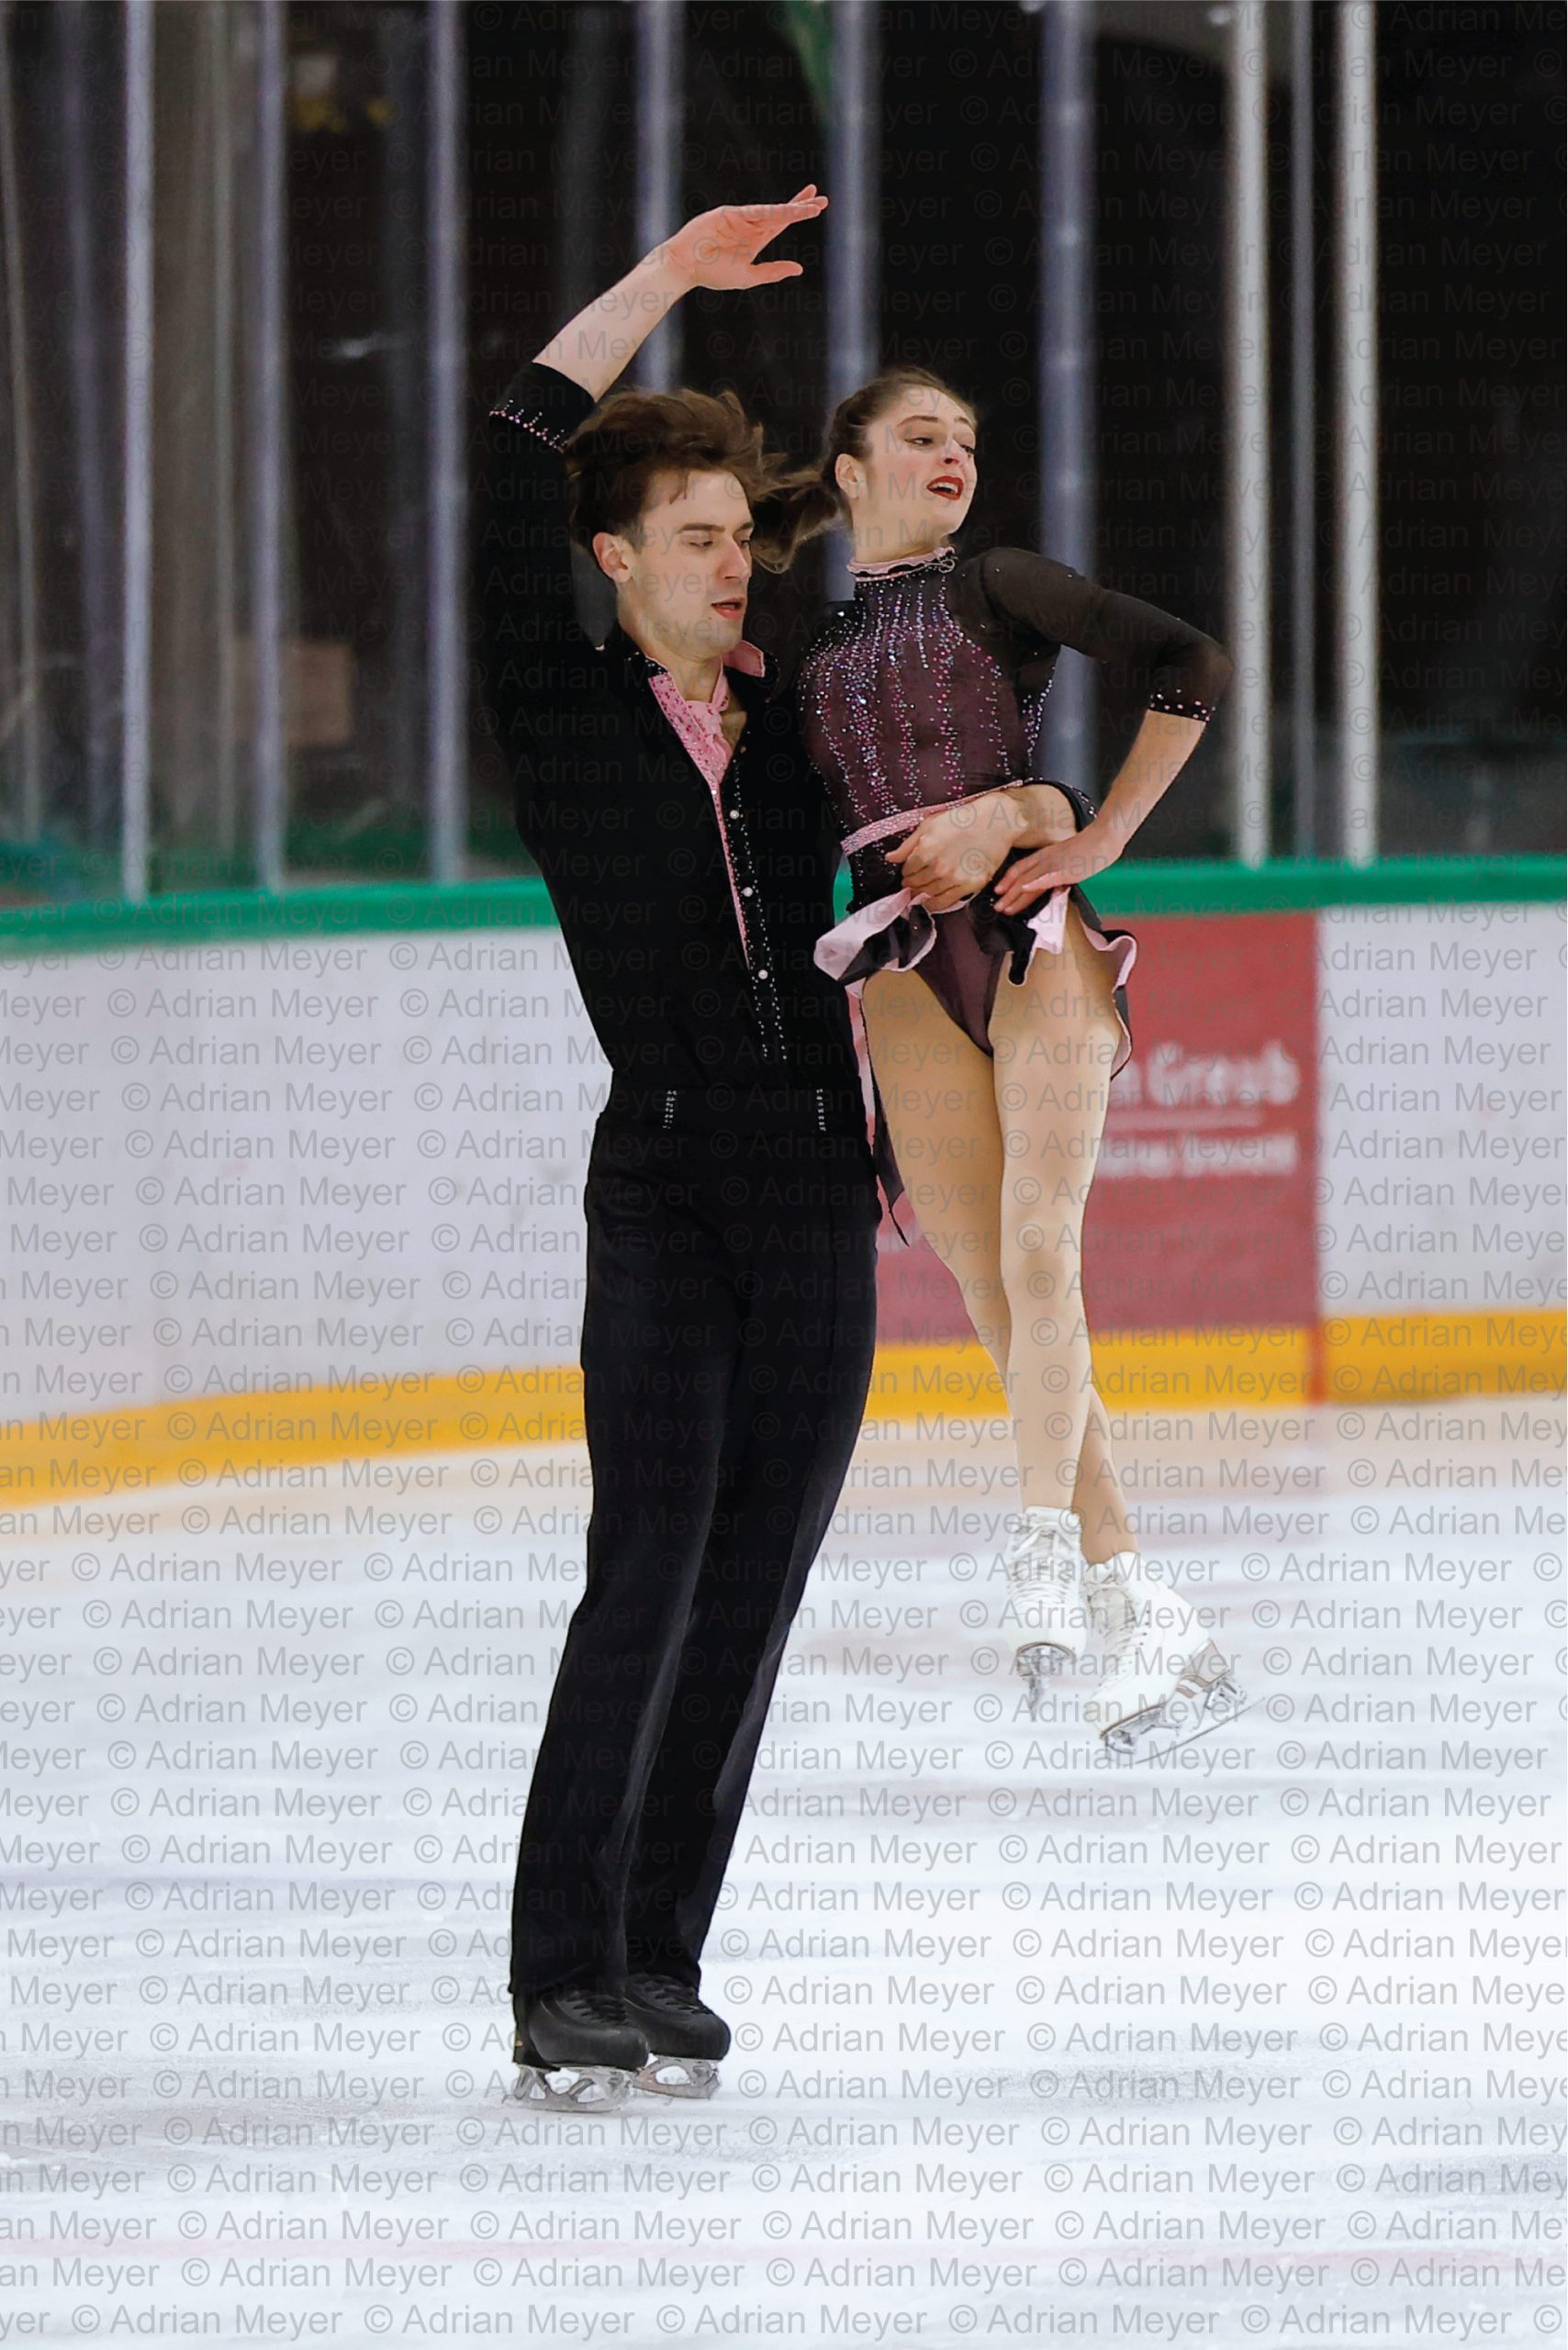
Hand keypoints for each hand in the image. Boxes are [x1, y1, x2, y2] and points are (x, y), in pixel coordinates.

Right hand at [657, 188, 827, 293]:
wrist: (686, 266)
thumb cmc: (712, 273)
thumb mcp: (747, 277)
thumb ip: (772, 271)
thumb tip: (799, 268)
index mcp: (755, 239)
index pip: (783, 222)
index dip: (799, 212)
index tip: (817, 205)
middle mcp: (751, 225)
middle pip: (781, 213)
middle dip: (802, 205)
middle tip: (822, 199)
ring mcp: (740, 218)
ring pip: (772, 212)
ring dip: (792, 208)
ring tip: (812, 206)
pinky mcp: (729, 214)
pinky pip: (755, 213)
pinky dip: (771, 213)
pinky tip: (787, 212)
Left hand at [886, 794, 1026, 913]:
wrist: (995, 823)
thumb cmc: (962, 819)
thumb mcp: (929, 824)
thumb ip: (908, 844)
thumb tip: (890, 858)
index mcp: (926, 850)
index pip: (907, 870)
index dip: (906, 871)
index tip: (908, 873)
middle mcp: (938, 867)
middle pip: (916, 884)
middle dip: (912, 884)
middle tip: (911, 884)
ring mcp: (954, 878)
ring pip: (929, 894)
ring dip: (922, 894)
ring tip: (920, 892)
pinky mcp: (970, 885)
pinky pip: (946, 902)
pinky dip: (935, 904)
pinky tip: (930, 902)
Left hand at [992, 817, 1122, 910]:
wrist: (1104, 836)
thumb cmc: (1091, 847)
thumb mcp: (1069, 860)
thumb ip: (1059, 873)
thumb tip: (1055, 888)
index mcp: (1046, 855)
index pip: (1021, 867)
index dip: (1007, 880)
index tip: (998, 891)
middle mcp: (1046, 859)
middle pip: (1021, 878)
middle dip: (1007, 895)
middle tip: (997, 907)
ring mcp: (1054, 864)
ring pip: (1029, 881)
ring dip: (1015, 895)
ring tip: (1005, 908)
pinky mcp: (1066, 869)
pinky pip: (1047, 877)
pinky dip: (1035, 883)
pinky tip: (1025, 889)